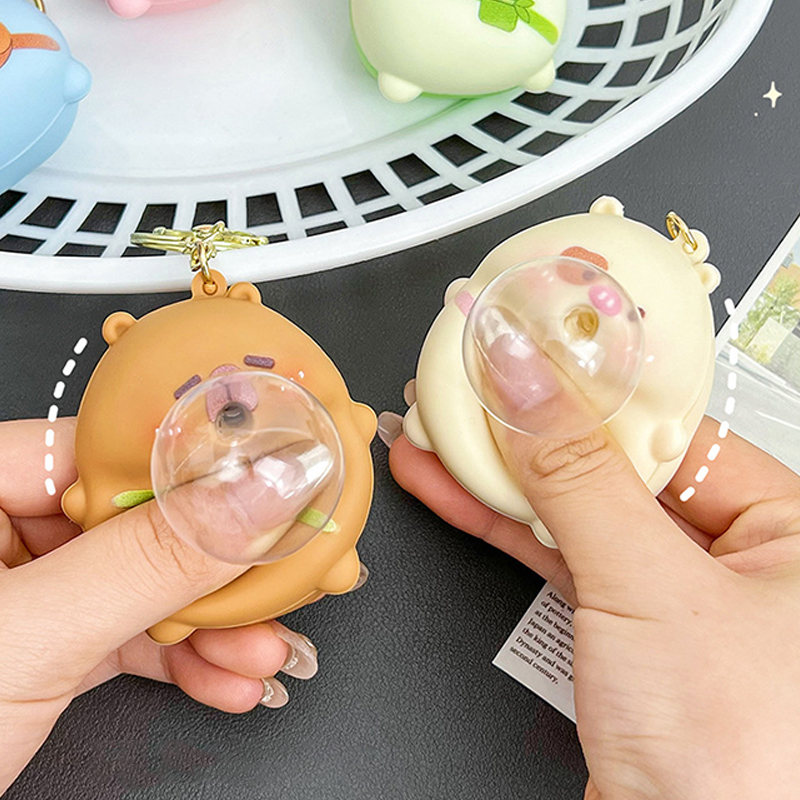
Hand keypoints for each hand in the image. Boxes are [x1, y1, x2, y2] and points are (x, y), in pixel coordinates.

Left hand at [0, 418, 319, 794]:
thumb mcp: (27, 638)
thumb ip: (150, 559)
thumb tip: (259, 493)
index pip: (99, 444)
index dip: (190, 461)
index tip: (266, 477)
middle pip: (135, 520)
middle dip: (214, 568)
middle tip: (279, 577)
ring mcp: (20, 595)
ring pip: (140, 586)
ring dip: (212, 628)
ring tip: (262, 651)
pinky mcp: (40, 650)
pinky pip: (125, 638)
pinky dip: (181, 664)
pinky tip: (228, 680)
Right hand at [387, 412, 799, 799]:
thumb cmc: (738, 768)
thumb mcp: (648, 586)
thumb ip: (577, 474)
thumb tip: (528, 383)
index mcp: (789, 528)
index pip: (667, 424)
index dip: (589, 387)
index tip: (526, 354)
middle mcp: (739, 556)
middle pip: (614, 464)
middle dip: (527, 433)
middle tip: (467, 391)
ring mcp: (675, 594)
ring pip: (577, 511)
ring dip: (499, 478)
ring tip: (437, 435)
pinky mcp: (624, 630)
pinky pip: (561, 557)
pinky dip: (503, 527)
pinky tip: (454, 491)